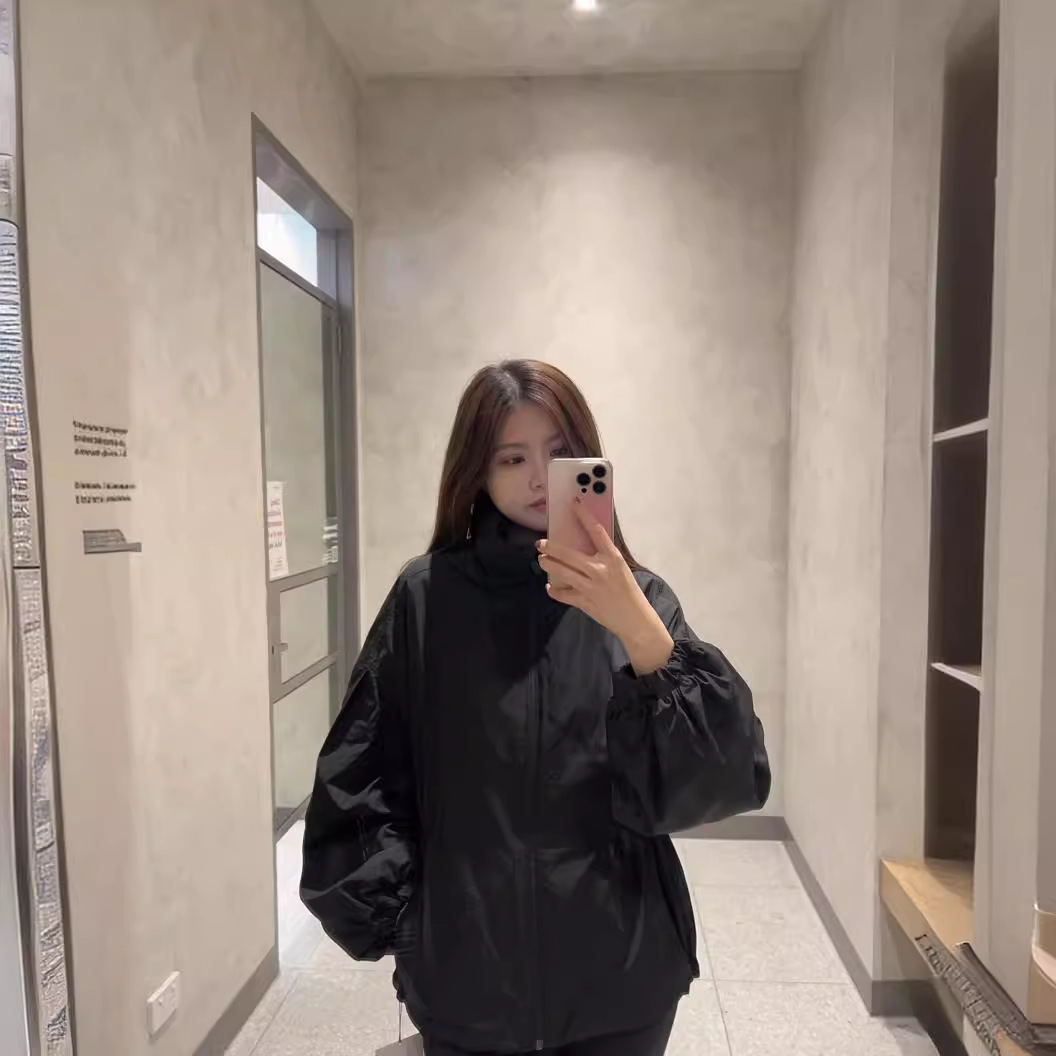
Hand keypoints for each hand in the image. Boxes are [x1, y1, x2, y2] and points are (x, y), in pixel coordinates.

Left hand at [538, 499, 673, 674]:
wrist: (635, 619)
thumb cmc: (629, 591)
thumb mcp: (621, 568)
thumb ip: (604, 557)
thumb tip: (584, 545)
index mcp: (613, 558)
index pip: (596, 531)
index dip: (583, 515)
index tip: (573, 503)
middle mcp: (600, 569)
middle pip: (569, 554)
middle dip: (551, 547)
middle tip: (540, 543)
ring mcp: (590, 587)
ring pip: (562, 572)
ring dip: (548, 565)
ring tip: (542, 560)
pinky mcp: (584, 602)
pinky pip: (563, 594)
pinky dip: (555, 591)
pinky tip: (550, 587)